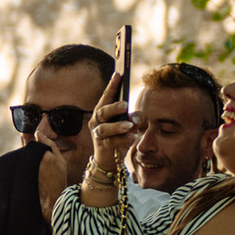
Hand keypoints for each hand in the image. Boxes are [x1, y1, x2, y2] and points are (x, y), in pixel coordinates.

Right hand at [86, 70, 135, 184]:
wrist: (108, 159)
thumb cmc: (118, 136)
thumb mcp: (125, 123)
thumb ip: (132, 117)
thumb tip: (137, 116)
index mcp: (102, 112)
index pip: (106, 96)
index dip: (112, 86)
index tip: (118, 74)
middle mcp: (97, 121)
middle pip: (103, 112)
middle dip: (113, 107)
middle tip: (125, 105)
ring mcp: (98, 134)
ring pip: (106, 128)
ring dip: (118, 126)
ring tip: (130, 125)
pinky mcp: (103, 146)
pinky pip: (113, 142)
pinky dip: (124, 139)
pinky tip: (133, 137)